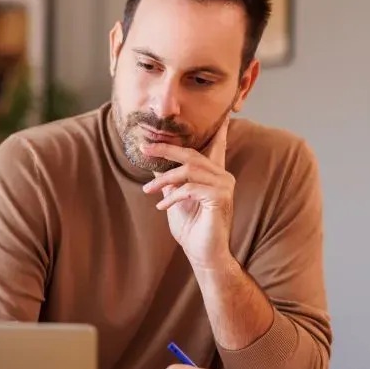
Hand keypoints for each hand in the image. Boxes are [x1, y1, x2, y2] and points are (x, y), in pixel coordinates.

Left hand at [141, 117, 233, 269]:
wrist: (204, 254)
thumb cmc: (191, 228)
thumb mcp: (175, 199)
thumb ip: (170, 182)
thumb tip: (155, 168)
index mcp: (214, 174)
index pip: (215, 146)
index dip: (214, 130)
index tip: (215, 114)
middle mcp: (223, 176)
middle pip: (192, 154)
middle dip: (165, 150)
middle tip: (145, 149)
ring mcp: (224, 186)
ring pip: (189, 170)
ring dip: (164, 179)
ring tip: (148, 191)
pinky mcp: (221, 198)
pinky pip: (191, 188)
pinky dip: (173, 196)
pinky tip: (162, 207)